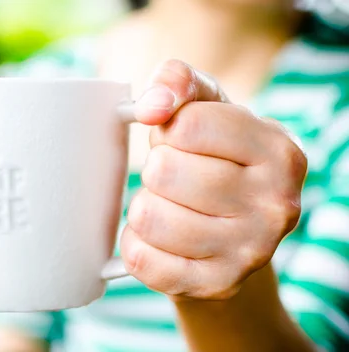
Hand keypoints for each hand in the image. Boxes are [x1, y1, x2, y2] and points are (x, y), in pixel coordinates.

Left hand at [121, 59, 307, 300]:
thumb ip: (178, 81)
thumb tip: (152, 103)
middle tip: (174, 178)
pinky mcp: (217, 285)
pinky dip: (136, 244)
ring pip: (148, 216)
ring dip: (144, 207)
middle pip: (164, 172)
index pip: (187, 125)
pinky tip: (158, 238)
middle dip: (156, 169)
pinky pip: (142, 259)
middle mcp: (276, 205)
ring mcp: (249, 252)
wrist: (233, 234)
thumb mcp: (205, 109)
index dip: (168, 130)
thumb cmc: (214, 159)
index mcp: (279, 151)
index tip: (181, 140)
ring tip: (167, 205)